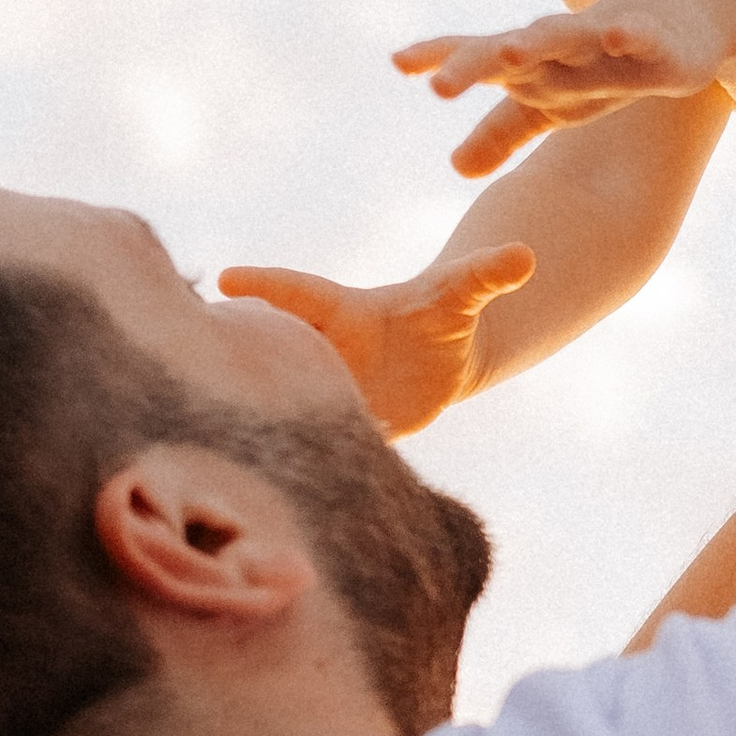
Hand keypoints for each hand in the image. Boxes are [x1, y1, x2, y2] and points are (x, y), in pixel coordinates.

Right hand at [216, 243, 535, 436]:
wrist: (440, 363)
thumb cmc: (443, 315)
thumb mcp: (462, 297)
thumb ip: (486, 276)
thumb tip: (527, 255)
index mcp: (340, 310)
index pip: (296, 292)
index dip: (263, 285)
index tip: (226, 279)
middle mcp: (319, 347)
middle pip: (272, 346)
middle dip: (245, 351)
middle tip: (208, 358)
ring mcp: (323, 386)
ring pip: (286, 398)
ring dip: (270, 413)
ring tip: (246, 431)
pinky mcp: (337, 424)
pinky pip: (314, 437)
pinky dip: (304, 455)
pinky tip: (294, 480)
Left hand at [395, 0, 729, 178]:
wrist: (673, 18)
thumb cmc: (598, 63)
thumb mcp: (549, 103)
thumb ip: (501, 132)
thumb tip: (456, 167)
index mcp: (531, 63)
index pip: (476, 57)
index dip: (441, 60)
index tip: (398, 62)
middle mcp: (558, 47)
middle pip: (508, 51)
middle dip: (473, 65)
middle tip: (440, 88)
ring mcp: (603, 40)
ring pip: (565, 38)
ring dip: (537, 41)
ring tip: (510, 51)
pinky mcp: (650, 42)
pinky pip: (637, 38)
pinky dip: (626, 36)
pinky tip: (616, 36)